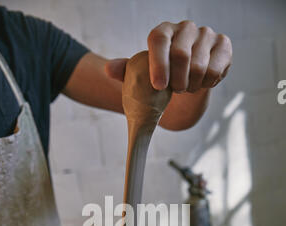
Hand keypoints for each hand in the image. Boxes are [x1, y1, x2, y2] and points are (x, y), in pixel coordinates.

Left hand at [105, 20, 231, 93]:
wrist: (187, 78)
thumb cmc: (162, 75)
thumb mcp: (141, 74)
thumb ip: (125, 71)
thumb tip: (109, 69)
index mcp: (163, 31)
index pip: (159, 39)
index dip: (158, 63)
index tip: (158, 86)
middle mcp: (186, 28)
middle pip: (181, 55)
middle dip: (177, 81)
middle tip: (175, 90)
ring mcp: (206, 34)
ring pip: (199, 67)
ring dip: (191, 85)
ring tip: (186, 87)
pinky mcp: (223, 46)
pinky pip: (215, 71)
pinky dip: (206, 84)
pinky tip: (201, 83)